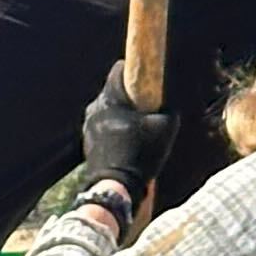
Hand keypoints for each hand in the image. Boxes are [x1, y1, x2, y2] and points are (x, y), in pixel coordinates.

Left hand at [76, 64, 174, 213]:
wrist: (116, 186)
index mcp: (110, 97)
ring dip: (121, 114)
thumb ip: (168, 110)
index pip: (119, 69)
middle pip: (113, 90)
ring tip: (137, 130)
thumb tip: (168, 106)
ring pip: (107, 109)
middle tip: (146, 110)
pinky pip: (102, 126)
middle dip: (129, 96)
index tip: (147, 80)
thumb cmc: (141, 154)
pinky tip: (127, 144)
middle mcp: (95, 107)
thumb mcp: (166, 129)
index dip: (135, 70)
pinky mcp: (86, 141)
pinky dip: (114, 130)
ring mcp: (88, 125)